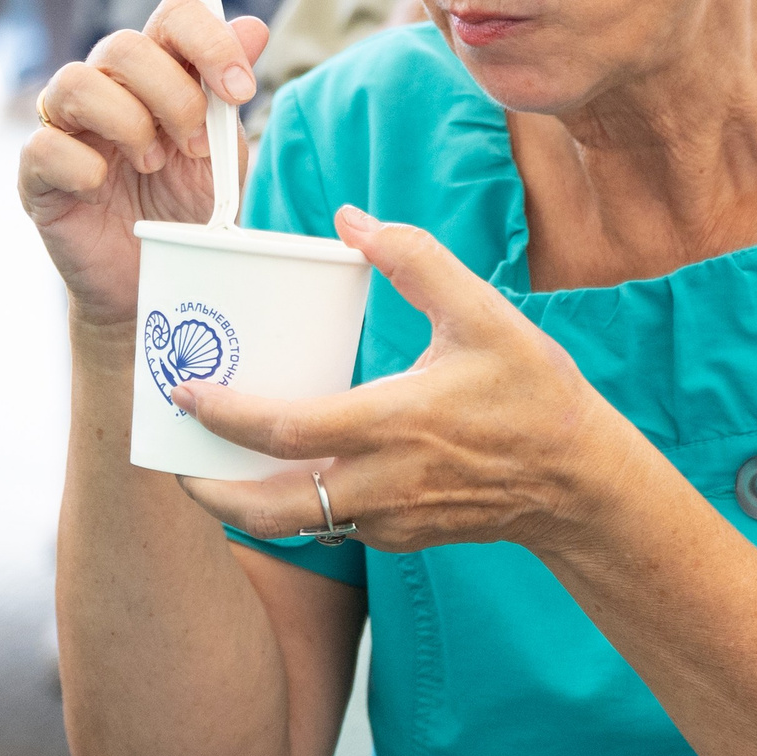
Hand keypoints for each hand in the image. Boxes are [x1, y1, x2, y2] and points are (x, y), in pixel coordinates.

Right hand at [21, 0, 264, 321]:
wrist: (151, 279)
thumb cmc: (184, 207)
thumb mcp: (222, 152)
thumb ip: (229, 94)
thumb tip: (253, 26)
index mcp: (155, 71)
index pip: (173, 15)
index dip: (210, 41)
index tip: (241, 91)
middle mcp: (105, 86)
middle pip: (124, 45)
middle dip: (174, 95)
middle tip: (195, 148)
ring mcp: (65, 127)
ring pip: (75, 82)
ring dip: (127, 124)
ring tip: (151, 164)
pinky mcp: (36, 173)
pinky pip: (44, 146)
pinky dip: (82, 166)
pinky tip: (103, 188)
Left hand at [169, 207, 642, 552]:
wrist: (580, 481)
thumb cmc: (534, 392)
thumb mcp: (481, 313)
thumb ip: (415, 259)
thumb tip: (351, 218)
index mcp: (392, 423)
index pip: (282, 430)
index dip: (222, 414)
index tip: (184, 392)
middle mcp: (381, 483)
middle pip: (267, 505)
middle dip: (210, 489)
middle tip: (175, 458)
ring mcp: (390, 519)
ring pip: (296, 522)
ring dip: (248, 502)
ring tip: (215, 466)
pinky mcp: (402, 537)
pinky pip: (333, 523)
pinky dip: (299, 504)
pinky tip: (289, 471)